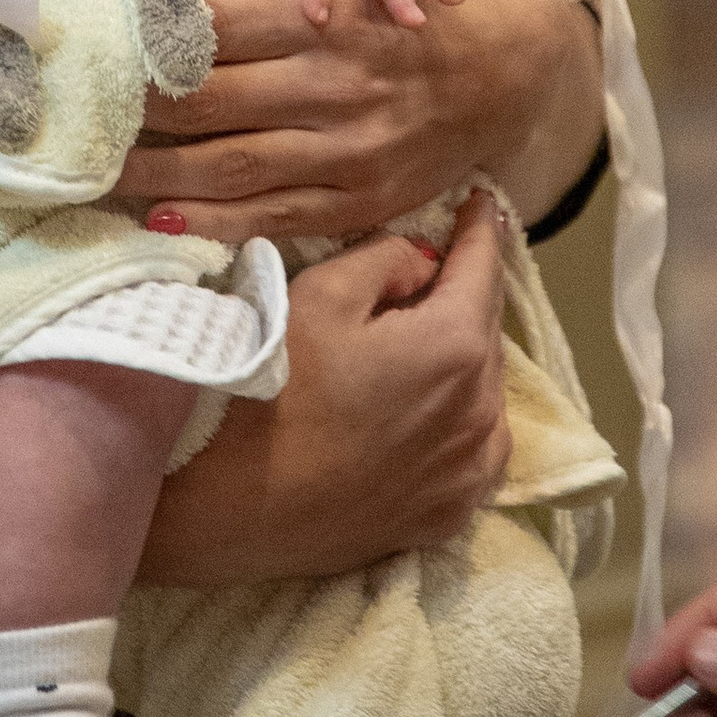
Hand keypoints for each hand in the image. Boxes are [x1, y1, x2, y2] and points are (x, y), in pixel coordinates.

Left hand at [116, 0, 600, 243]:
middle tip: (72, 111)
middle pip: (208, 97)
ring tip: (92, 172)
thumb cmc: (415, 8)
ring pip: (229, 164)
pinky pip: (273, 216)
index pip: (216, 27)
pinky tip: (161, 216)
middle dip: (132, 107)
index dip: (147, 37)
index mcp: (329, 14)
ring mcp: (350, 148)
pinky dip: (211, 220)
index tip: (95, 43)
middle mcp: (338, 82)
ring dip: (153, 171)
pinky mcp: (362, 199)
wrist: (513, 68)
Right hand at [141, 198, 509, 583]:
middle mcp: (481, 412)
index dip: (482, 229)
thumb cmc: (269, 390)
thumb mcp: (320, 294)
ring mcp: (469, 471)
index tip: (485, 202)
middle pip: (486, 331)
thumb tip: (423, 265)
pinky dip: (466, 420)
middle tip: (437, 269)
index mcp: (455, 347)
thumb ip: (387, 260)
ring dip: (465, 360)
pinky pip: (478, 451)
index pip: (483, 270)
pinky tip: (433, 410)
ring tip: (423, 343)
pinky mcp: (450, 514)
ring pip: (486, 392)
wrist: (229, 505)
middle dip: (465, 294)